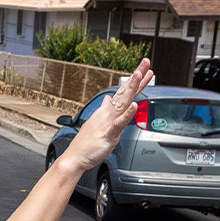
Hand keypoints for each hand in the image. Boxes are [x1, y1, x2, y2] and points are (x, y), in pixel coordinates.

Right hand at [61, 57, 153, 173]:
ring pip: (122, 103)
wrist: (73, 158)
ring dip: (131, 89)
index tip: (143, 69)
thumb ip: (104, 110)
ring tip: (139, 75)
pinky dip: (126, 114)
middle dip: (136, 77)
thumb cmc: (85, 144)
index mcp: (107, 111)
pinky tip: (133, 106)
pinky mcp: (108, 134)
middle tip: (146, 62)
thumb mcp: (97, 123)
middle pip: (125, 92)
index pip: (123, 93)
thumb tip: (107, 100)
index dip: (134, 81)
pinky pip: (119, 123)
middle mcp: (107, 114)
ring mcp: (107, 123)